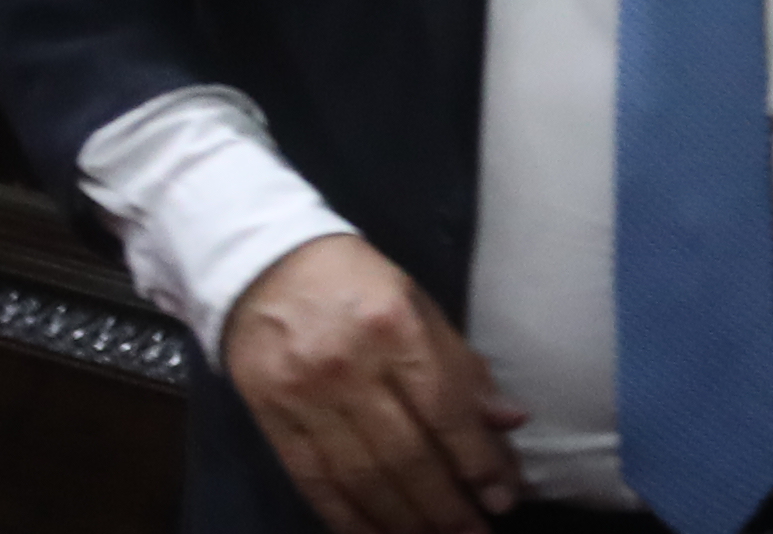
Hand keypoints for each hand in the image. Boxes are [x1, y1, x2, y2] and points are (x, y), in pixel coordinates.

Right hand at [222, 234, 524, 532]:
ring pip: (362, 478)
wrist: (264, 266)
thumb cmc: (357, 284)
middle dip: (446, 504)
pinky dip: (349, 518)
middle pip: (406, 454)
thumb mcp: (419, 304)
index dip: (478, 459)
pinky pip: (315, 483)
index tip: (504, 495)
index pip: (445, 408)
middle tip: (476, 533)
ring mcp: (306, 399)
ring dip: (404, 521)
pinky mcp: (271, 422)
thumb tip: (509, 420)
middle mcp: (350, 368)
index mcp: (395, 327)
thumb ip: (462, 365)